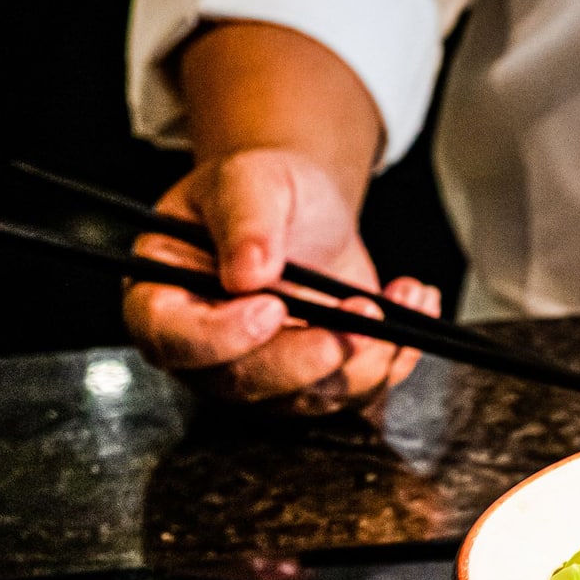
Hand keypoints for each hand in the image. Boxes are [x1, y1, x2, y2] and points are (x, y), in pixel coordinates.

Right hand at [122, 148, 438, 413]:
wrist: (302, 209)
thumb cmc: (258, 193)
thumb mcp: (247, 181)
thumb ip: (245, 219)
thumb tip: (249, 271)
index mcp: (163, 302)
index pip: (173, 340)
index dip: (221, 336)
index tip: (270, 308)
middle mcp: (208, 354)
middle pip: (248, 384)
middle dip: (311, 356)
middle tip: (357, 313)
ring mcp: (264, 375)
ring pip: (311, 398)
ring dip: (366, 357)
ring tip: (401, 295)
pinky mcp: (318, 381)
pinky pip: (359, 389)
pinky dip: (398, 354)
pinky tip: (415, 300)